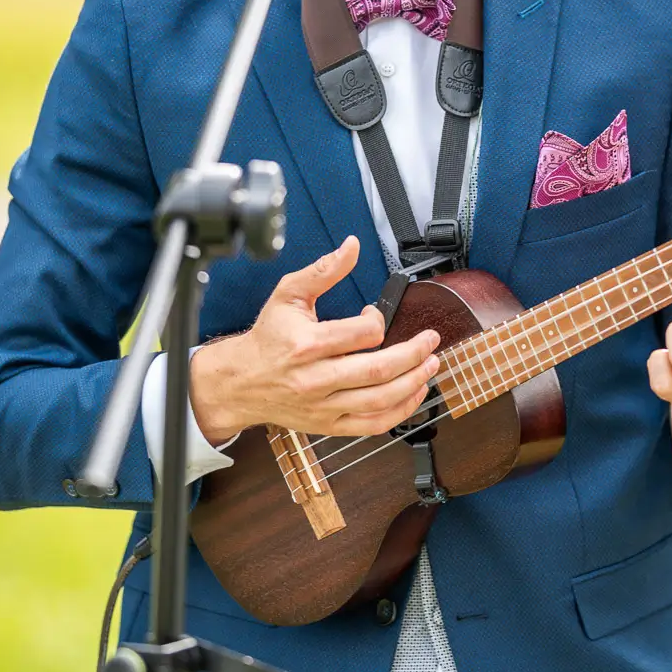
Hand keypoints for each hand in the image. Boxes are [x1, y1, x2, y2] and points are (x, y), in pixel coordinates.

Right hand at [189, 236, 439, 446]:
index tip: (375, 314)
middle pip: (377, 370)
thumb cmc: (268, 337)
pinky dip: (400, 411)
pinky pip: (372, 425)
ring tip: (431, 365)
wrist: (240, 382)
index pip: (362, 334)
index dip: (378, 320)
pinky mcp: (329, 425)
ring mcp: (324, 406)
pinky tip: (414, 394)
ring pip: (380, 400)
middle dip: (413, 354)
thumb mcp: (289, 294)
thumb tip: (352, 246)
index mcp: (307, 344)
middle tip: (431, 340)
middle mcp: (316, 379)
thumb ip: (324, 270)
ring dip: (414, 382)